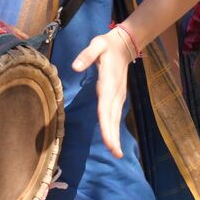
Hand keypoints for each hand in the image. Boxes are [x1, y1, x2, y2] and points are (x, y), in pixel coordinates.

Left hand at [71, 30, 132, 157]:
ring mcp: (118, 96)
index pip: (106, 108)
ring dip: (115, 136)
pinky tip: (112, 140)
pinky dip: (114, 129)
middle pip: (112, 118)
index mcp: (108, 83)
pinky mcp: (118, 97)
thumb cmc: (107, 45)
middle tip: (116, 154)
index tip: (108, 141)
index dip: (106, 125)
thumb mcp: (96, 44)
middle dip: (114, 137)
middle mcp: (115, 93)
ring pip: (115, 119)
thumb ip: (86, 55)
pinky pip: (115, 116)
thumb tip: (75, 67)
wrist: (125, 45)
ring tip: (116, 153)